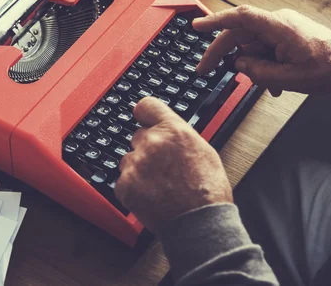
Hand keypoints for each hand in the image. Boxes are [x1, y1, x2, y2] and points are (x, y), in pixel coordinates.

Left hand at [114, 97, 232, 233]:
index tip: (143, 119)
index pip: (146, 106)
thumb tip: (167, 129)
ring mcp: (136, 164)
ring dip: (139, 168)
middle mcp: (152, 142)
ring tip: (160, 185)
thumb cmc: (207, 191)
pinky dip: (133, 187)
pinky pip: (123, 179)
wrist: (199, 223)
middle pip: (138, 136)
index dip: (145, 114)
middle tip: (163, 167)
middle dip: (147, 148)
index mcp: (173, 130)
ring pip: (129, 159)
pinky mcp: (125, 185)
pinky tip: (152, 195)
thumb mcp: (203, 150)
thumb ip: (179, 135)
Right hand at [193, 5, 330, 95]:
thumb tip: (239, 64)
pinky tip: (274, 83)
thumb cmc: (330, 68)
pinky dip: (263, 65)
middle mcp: (278, 23)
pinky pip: (263, 48)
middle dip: (222, 53)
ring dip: (252, 66)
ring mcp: (281, 28)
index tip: (196, 27)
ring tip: (268, 85)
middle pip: (239, 34)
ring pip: (251, 45)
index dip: (215, 21)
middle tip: (205, 70)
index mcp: (279, 27)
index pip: (240, 17)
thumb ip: (259, 72)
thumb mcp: (291, 78)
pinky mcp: (285, 36)